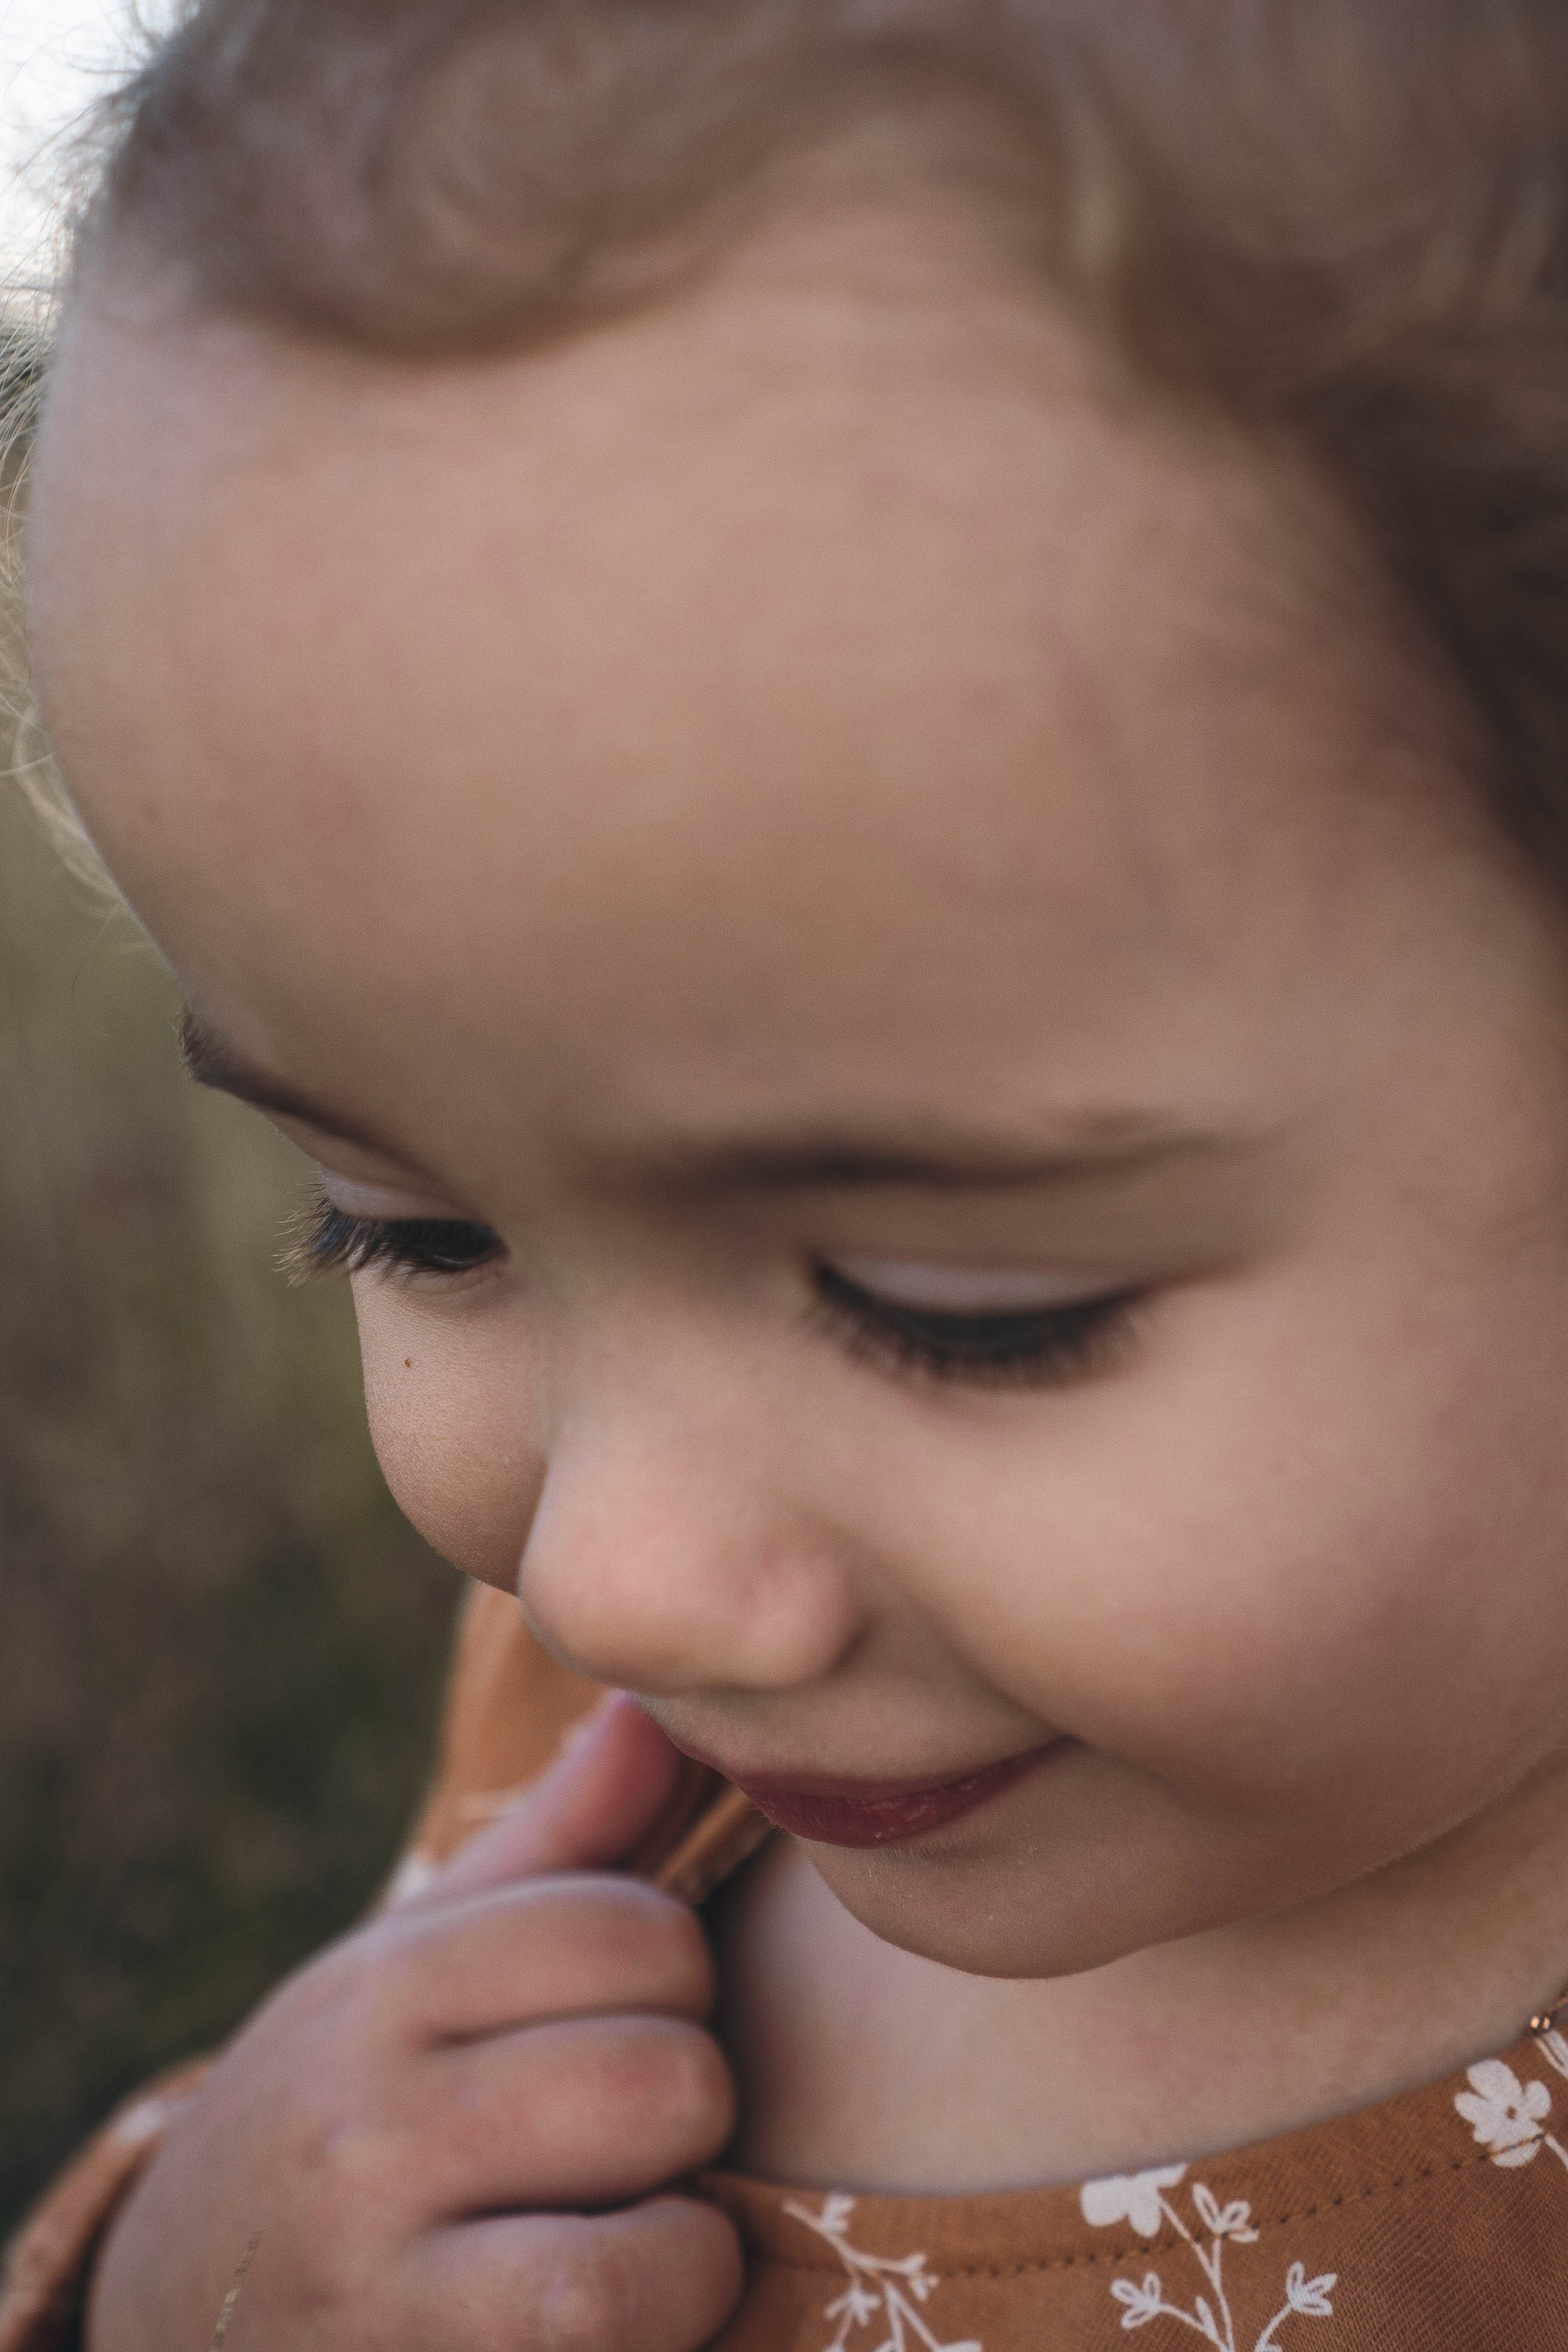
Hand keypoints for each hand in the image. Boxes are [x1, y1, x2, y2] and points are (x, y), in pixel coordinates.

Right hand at [86, 1694, 742, 2351]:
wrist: (184, 2327)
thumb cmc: (353, 2124)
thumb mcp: (421, 1976)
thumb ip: (559, 1847)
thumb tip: (660, 1709)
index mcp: (385, 1985)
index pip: (631, 1924)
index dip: (673, 1979)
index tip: (627, 2025)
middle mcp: (366, 2108)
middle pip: (667, 2058)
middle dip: (686, 2097)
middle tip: (630, 2138)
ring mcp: (377, 2252)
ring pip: (660, 2179)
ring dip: (691, 2212)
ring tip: (632, 2216)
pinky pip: (613, 2303)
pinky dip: (671, 2300)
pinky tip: (630, 2302)